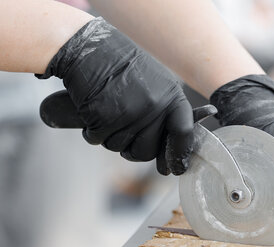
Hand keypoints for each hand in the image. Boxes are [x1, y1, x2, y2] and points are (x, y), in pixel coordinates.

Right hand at [37, 17, 193, 174]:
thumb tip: (181, 146)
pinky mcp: (103, 116)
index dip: (179, 155)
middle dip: (133, 148)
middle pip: (147, 151)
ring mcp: (129, 111)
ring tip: (108, 112)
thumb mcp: (157, 84)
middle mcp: (154, 105)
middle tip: (123, 130)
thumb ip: (168, 112)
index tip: (175, 169)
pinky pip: (98, 140)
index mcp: (171, 97)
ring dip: (110, 138)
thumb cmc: (123, 69)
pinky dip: (92, 132)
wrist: (89, 49)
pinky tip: (93, 111)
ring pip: (121, 148)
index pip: (184, 133)